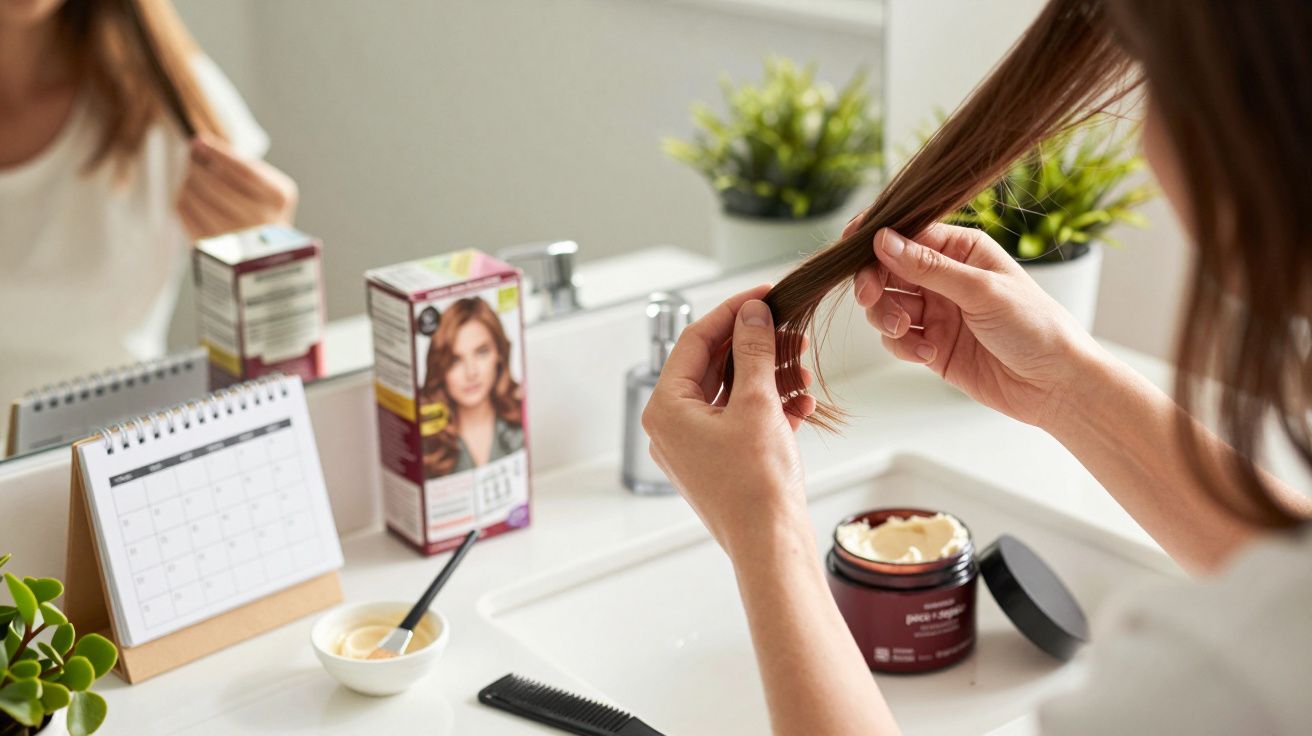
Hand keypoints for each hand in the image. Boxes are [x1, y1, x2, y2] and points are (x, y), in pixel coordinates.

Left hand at [176, 134, 297, 239]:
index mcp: (277, 197)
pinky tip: (190, 193)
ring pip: (195, 199)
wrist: (269, 247)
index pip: (243, 170)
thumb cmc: (264, 207)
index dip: (219, 153)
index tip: (200, 141)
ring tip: (192, 175)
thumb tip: (199, 145)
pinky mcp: (212, 246)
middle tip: (192, 156)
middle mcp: (260, 220)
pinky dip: (182, 197)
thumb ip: (241, 163)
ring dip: (187, 181)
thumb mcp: (267, 182)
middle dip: (197, 165)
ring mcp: (235, 237)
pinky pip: (185, 214)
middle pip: (215, 185)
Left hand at [642, 285, 817, 557]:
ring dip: (768, 377)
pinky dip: (768, 408)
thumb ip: (752, 350)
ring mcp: (693, 447)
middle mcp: (671, 426)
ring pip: (730, 393)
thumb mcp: (757, 403)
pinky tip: (802, 406)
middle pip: (712, 366)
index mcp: (666, 408)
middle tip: (789, 332)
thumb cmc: (757, 483)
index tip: (763, 295)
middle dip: (756, 348)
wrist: (771, 544)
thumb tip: (752, 314)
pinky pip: (739, 421)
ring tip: (802, 371)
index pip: (694, 340)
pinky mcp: (717, 463)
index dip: (732, 312)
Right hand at [852, 222, 1107, 428]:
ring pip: (885, 305)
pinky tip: (928, 353)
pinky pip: (897, 340)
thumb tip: (883, 239)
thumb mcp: (981, 290)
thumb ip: (928, 267)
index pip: (907, 233)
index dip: (875, 238)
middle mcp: (945, 277)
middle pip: (887, 269)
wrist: (1055, 385)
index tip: (850, 247)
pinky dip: (903, 346)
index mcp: (962, 249)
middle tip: (871, 297)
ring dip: (885, 317)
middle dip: (873, 282)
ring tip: (904, 331)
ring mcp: (936, 312)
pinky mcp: (931, 345)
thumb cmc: (1035, 326)